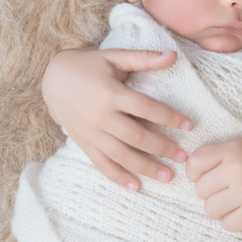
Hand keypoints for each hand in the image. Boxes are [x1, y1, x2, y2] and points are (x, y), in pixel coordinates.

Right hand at [42, 48, 192, 190]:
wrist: (53, 80)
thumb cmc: (88, 65)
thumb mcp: (114, 57)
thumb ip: (143, 58)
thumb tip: (173, 55)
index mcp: (111, 93)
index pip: (146, 108)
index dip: (169, 117)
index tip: (189, 125)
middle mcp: (101, 116)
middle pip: (137, 136)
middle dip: (163, 148)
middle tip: (184, 157)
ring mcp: (91, 133)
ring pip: (122, 155)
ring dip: (145, 167)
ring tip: (167, 176)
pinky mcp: (84, 143)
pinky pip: (102, 164)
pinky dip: (118, 177)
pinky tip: (136, 186)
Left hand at [186, 137, 241, 230]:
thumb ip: (218, 154)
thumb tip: (190, 171)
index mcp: (234, 149)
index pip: (194, 163)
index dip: (196, 173)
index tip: (208, 177)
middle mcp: (238, 168)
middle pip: (200, 190)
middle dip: (211, 192)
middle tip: (228, 190)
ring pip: (210, 209)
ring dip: (220, 208)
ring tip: (236, 201)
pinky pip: (226, 224)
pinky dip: (233, 220)